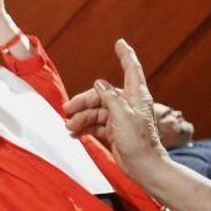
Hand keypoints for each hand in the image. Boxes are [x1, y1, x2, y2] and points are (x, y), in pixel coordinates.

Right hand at [63, 39, 180, 194]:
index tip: (120, 42)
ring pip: (96, 111)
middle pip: (102, 95)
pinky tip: (75, 133)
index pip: (131, 69)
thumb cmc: (138, 141)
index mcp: (136, 96)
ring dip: (81, 118)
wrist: (143, 167)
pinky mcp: (115, 131)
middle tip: (67, 109)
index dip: (126, 55)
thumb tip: (99, 84)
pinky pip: (96, 124)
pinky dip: (85, 128)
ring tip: (69, 126)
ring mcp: (121, 118)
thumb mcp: (123, 116)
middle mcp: (128, 104)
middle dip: (84, 101)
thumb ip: (110, 98)